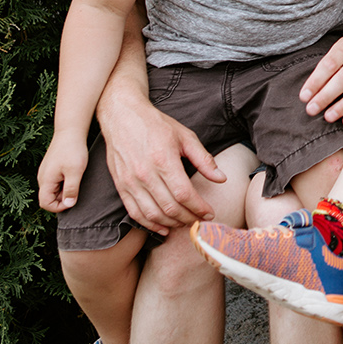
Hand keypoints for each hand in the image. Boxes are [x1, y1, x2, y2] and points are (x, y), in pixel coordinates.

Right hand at [37, 136, 87, 212]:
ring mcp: (46, 172)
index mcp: (45, 181)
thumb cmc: (73, 150)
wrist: (70, 130)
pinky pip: (55, 182)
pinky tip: (74, 174)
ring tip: (76, 180)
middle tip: (77, 188)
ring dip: (64, 190)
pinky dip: (64, 183)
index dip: (59, 207)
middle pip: (49, 198)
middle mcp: (42, 178)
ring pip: (53, 190)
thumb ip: (71, 189)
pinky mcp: (51, 167)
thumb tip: (69, 205)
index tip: (73, 199)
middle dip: (62, 199)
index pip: (45, 204)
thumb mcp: (75, 171)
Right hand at [99, 99, 225, 234]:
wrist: (122, 116)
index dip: (199, 208)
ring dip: (172, 224)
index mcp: (163, 160)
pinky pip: (135, 213)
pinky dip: (150, 225)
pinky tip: (163, 227)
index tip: (210, 213)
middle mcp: (145, 174)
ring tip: (185, 223)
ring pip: (153, 214)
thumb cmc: (156, 125)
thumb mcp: (185, 136)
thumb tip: (221, 178)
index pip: (184, 194)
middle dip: (189, 218)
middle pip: (170, 207)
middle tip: (200, 221)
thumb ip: (204, 159)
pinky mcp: (121, 187)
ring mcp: (131, 182)